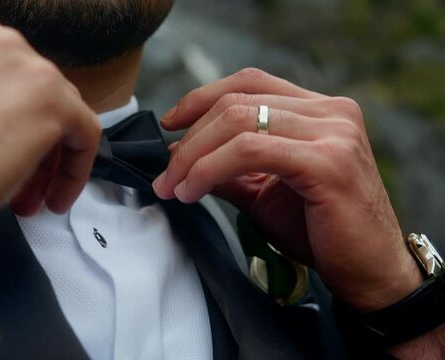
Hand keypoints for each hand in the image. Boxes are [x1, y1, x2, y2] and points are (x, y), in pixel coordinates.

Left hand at [153, 68, 421, 311]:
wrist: (369, 272)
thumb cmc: (319, 231)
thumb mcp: (263, 191)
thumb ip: (228, 167)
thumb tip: (179, 154)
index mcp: (319, 110)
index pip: (250, 82)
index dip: (202, 97)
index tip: (170, 124)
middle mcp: (331, 111)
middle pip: (237, 102)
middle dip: (189, 139)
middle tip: (165, 176)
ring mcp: (333, 132)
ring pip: (239, 122)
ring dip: (193, 156)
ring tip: (174, 187)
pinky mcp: (328, 161)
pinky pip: (249, 151)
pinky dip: (210, 169)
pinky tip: (193, 190)